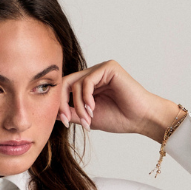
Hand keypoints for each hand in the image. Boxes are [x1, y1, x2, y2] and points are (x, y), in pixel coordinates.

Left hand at [58, 60, 182, 140]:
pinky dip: (85, 97)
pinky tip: (93, 108)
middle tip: (67, 119)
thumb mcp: (86, 117)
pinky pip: (87, 81)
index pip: (64, 88)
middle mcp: (94, 74)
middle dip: (63, 103)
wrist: (140, 119)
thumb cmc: (119, 118)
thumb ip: (70, 112)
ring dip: (78, 105)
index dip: (59, 104)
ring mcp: (101, 69)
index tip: (63, 122)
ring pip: (75, 83)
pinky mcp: (108, 67)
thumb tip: (50, 112)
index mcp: (88, 84)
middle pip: (65, 83)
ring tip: (88, 118)